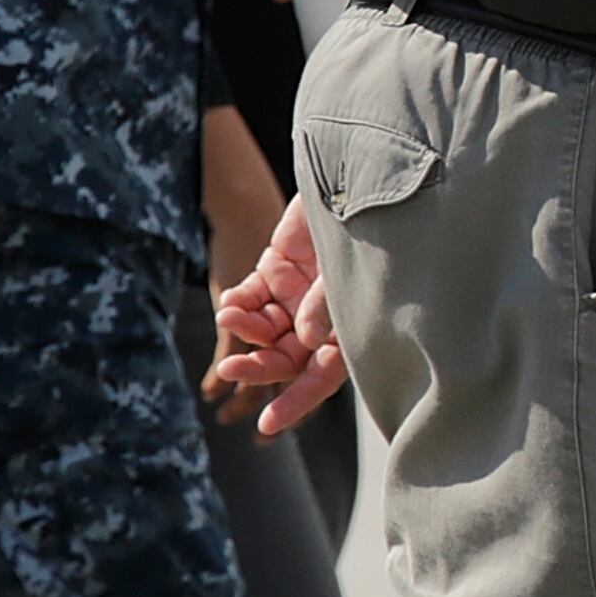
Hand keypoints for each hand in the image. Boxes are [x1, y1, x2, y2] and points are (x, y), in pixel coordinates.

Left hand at [211, 194, 347, 436]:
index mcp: (351, 326)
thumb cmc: (367, 225)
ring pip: (265, 329)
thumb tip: (305, 344)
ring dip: (245, 330)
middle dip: (259, 366)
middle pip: (287, 357)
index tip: (266, 425)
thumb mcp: (350, 270)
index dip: (297, 401)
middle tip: (230, 367)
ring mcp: (299, 293)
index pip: (324, 375)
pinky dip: (240, 302)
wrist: (355, 171)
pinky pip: (251, 296)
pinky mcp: (277, 268)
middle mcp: (323, 317)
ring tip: (228, 317)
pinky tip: (233, 301)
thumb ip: (326, 307)